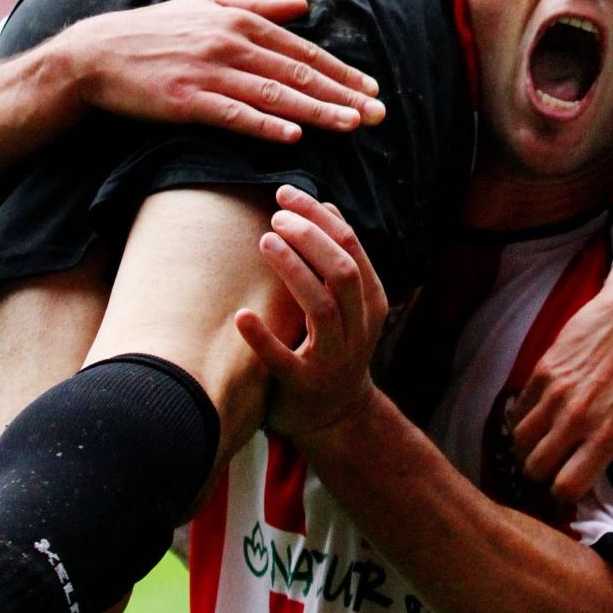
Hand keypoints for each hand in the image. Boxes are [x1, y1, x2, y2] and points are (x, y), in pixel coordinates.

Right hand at [61, 0, 384, 142]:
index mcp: (239, 21)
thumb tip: (302, 6)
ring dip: (316, 111)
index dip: (341, 72)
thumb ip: (256, 4)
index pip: (302, 51)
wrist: (95, 55)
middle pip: (297, 73)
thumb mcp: (205, 6)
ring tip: (351, 125)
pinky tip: (293, 136)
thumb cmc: (154, 32)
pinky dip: (264, 125)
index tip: (373, 89)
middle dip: (342, 94)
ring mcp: (207, 72)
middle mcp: (228, 42)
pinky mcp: (185, 99)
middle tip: (378, 114)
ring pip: (274, 94)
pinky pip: (233, 115)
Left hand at [235, 185, 387, 437]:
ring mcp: (333, 358)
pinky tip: (242, 316)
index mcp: (371, 301)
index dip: (318, 216)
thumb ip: (340, 259)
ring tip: (264, 242)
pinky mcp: (304, 385)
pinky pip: (283, 360)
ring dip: (293, 271)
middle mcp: (358, 328)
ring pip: (321, 308)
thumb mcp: (351, 304)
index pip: (350, 246)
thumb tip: (326, 206)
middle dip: (310, 237)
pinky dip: (262, 338)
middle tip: (276, 218)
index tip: (286, 195)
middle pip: (341, 271)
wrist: (337, 417)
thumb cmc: (336, 347)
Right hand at [508, 262, 612, 501]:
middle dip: (542, 475)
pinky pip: (517, 409)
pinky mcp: (544, 370)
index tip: (570, 494)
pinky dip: (521, 420)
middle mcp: (577, 417)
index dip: (565, 497)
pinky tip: (536, 420)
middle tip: (553, 470)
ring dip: (527, 450)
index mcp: (609, 434)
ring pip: (520, 440)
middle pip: (536, 467)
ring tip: (540, 447)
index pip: (567, 485)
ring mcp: (556, 393)